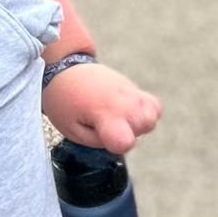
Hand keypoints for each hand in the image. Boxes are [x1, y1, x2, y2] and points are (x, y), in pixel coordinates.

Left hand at [43, 60, 160, 152]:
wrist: (65, 70)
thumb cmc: (64, 102)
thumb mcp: (71, 130)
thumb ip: (97, 142)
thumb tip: (118, 142)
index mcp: (105, 113)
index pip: (126, 141)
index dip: (117, 146)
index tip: (103, 136)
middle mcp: (124, 101)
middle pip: (146, 127)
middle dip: (130, 133)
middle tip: (108, 126)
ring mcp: (131, 92)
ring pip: (152, 116)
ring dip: (139, 123)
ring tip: (119, 119)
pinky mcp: (134, 88)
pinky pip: (153, 105)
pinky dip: (145, 112)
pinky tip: (127, 113)